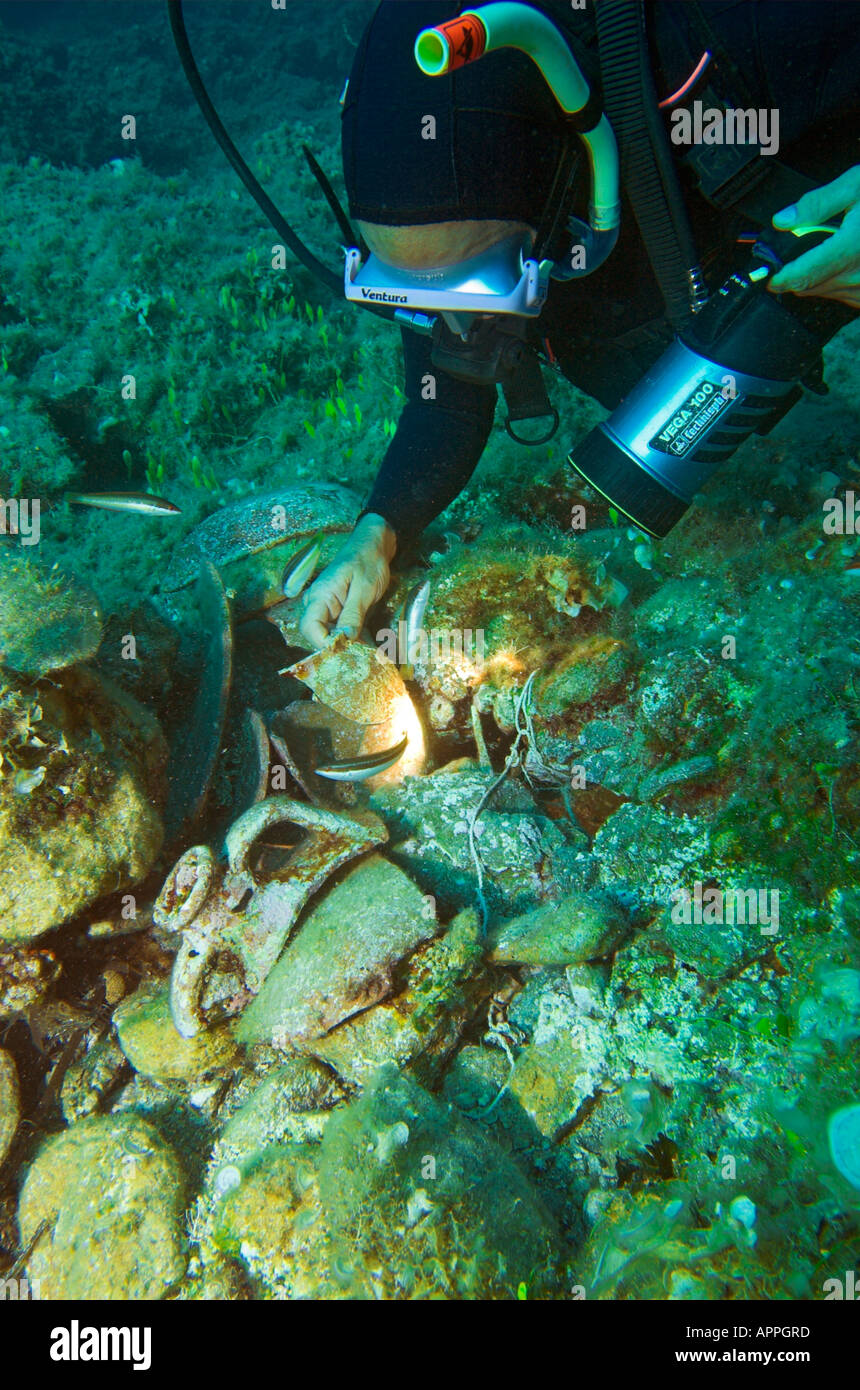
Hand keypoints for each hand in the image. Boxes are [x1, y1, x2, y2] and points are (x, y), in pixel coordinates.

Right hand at [298, 513, 395, 647]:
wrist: (373, 545)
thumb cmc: (368, 561)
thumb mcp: (364, 588)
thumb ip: (353, 614)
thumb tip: (345, 639)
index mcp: (320, 595)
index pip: (309, 628)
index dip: (323, 643)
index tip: (345, 651)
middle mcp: (319, 603)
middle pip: (318, 635)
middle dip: (337, 648)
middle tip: (360, 656)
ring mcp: (328, 608)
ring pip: (330, 635)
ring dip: (347, 645)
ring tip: (368, 653)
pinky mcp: (338, 611)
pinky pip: (340, 630)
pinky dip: (353, 638)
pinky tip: (369, 644)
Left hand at [768, 165, 859, 308]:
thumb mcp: (857, 184)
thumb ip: (817, 204)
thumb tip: (783, 221)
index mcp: (850, 249)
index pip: (802, 275)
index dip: (779, 279)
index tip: (767, 276)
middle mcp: (858, 275)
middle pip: (810, 287)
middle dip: (795, 275)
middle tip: (791, 256)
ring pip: (826, 293)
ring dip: (816, 279)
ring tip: (824, 252)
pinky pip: (845, 296)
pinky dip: (836, 282)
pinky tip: (843, 263)